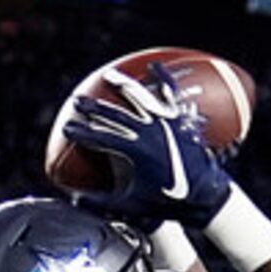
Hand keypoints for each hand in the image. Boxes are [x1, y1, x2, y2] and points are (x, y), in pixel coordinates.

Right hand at [56, 72, 229, 227]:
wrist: (203, 195)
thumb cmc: (167, 202)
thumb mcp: (130, 205)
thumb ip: (100, 202)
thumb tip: (76, 201)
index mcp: (135, 150)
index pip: (101, 137)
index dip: (82, 132)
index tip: (67, 129)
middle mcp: (149, 131)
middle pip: (115, 114)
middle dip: (94, 107)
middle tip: (77, 102)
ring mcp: (166, 122)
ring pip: (140, 97)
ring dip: (123, 85)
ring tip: (110, 75)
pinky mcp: (179, 119)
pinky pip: (170, 94)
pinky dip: (163, 79)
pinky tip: (155, 67)